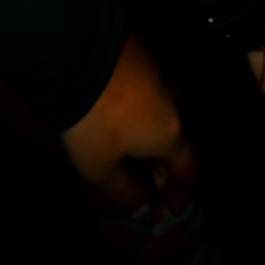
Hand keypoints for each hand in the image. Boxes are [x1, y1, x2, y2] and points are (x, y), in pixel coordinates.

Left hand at [58, 32, 197, 214]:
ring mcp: (159, 77)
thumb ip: (124, 193)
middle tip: (131, 190)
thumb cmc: (92, 120)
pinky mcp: (142, 58)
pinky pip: (145, 100)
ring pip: (156, 122)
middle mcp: (173, 104)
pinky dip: (134, 120)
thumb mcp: (101, 168)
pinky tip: (111, 124)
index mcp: (170, 133)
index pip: (187, 167)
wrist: (77, 55)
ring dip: (140, 146)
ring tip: (113, 159)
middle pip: (171, 146)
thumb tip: (142, 209)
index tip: (173, 207)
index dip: (181, 190)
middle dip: (152, 174)